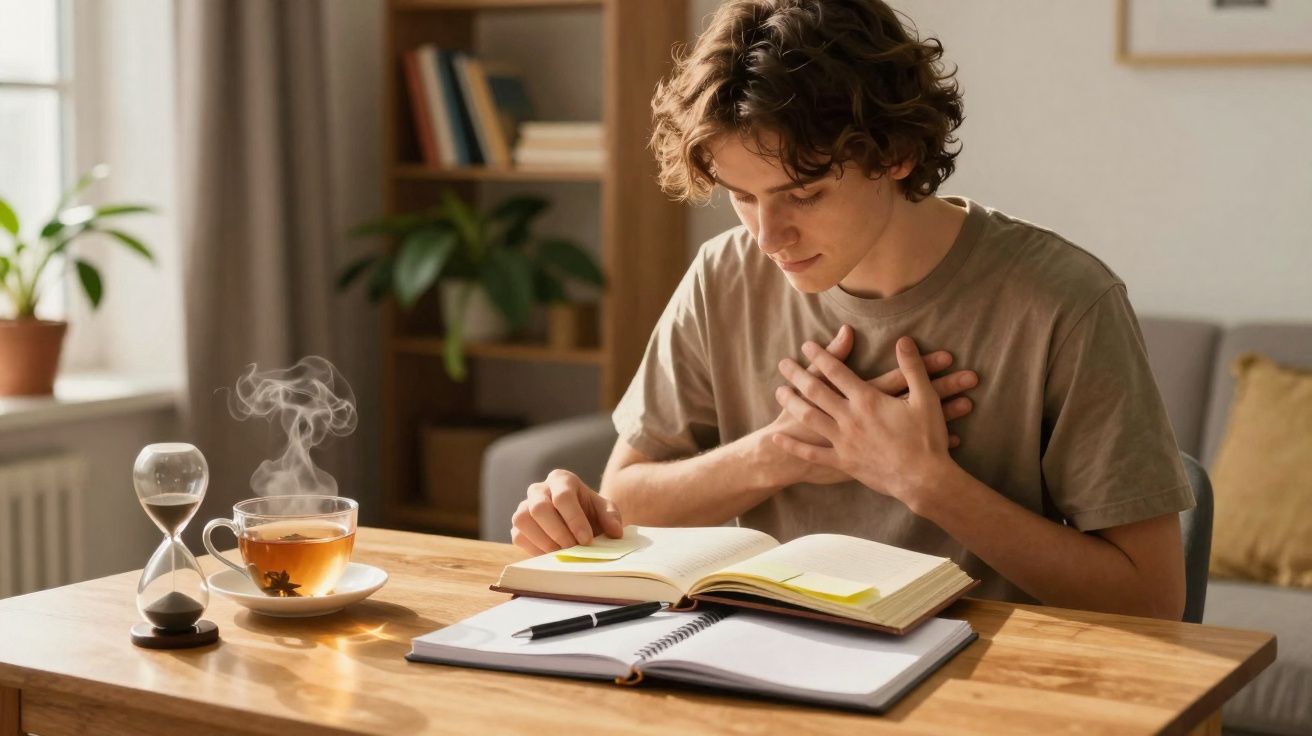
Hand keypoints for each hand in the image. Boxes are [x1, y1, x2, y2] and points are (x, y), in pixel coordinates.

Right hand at [510, 469, 624, 554]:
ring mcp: (524, 506)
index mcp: (561, 480)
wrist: (578, 523)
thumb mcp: (606, 511)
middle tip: (573, 549)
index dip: (574, 520)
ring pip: (522, 520)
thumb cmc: (590, 513)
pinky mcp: (518, 525)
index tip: (586, 540)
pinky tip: (552, 554)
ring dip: (544, 541)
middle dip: (558, 532)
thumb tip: (614, 532)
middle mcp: (539, 489)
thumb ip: (611, 517)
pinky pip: (518, 536)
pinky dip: (534, 548)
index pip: (563, 496)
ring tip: (562, 553)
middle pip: (539, 508)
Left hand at [773, 336, 960, 503]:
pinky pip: (812, 454)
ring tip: (778, 391)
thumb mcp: (925, 398)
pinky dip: (793, 446)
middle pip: (816, 391)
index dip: (820, 356)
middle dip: (798, 375)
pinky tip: (778, 438)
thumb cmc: (927, 437)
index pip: (837, 371)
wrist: (923, 479)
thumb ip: (912, 367)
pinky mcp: (842, 462)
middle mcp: (850, 418)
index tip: (806, 345)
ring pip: (809, 418)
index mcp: (867, 400)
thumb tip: (903, 340)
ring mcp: (843, 441)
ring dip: (792, 403)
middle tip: (783, 363)